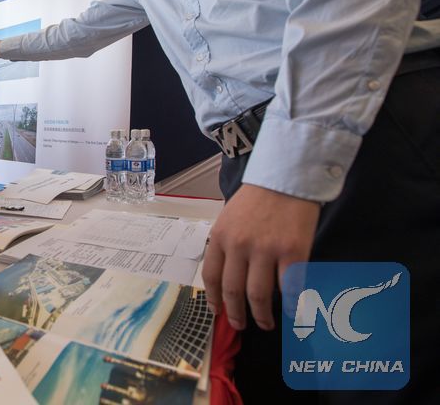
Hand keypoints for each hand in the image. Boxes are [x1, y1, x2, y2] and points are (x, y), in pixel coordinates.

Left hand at [201, 184, 319, 330]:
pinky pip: (289, 287)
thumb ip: (227, 244)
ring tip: (266, 324)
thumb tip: (227, 276)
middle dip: (235, 313)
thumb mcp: (230, 217)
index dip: (213, 298)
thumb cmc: (257, 198)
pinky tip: (291, 311)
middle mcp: (239, 246)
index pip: (211, 276)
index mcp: (220, 236)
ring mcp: (266, 250)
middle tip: (240, 325)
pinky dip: (290, 304)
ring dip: (261, 316)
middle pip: (232, 290)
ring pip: (258, 295)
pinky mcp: (292, 252)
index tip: (217, 311)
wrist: (286, 178)